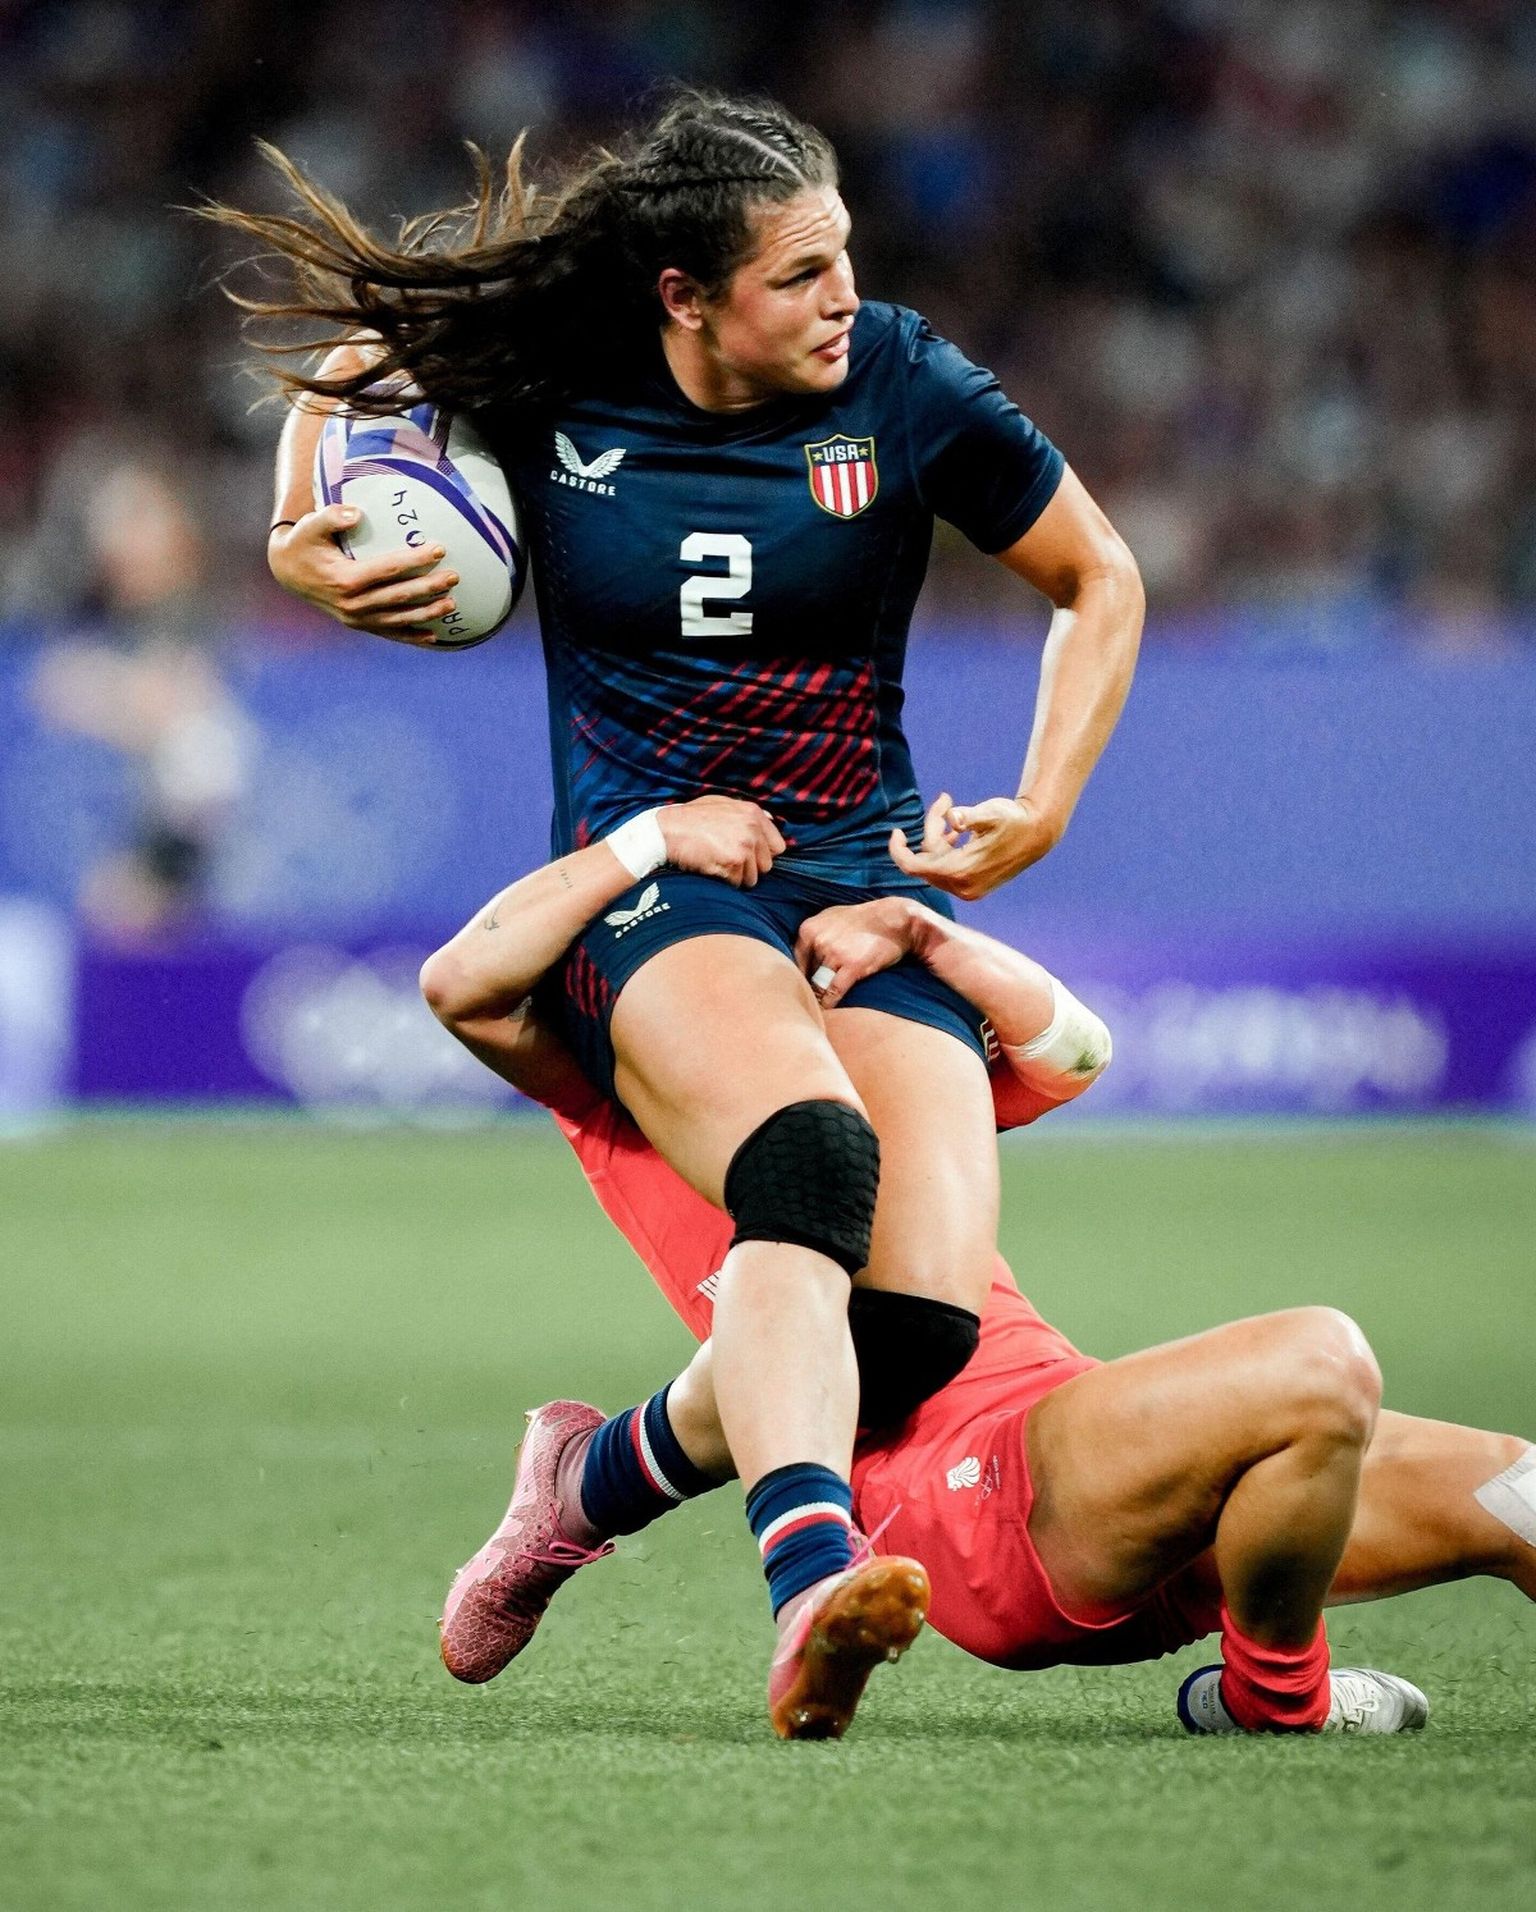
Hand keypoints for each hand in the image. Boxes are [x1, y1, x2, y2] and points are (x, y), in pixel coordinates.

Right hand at [267, 507, 460, 646]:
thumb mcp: (310, 526)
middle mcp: (352, 604)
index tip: (439, 549)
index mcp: (345, 579)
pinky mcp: (360, 625)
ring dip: (427, 613)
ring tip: (452, 604)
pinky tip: (433, 637)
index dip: (415, 559)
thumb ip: (332, 516)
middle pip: (399, 596)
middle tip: (454, 576)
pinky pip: (390, 633)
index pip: (389, 569)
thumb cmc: (304, 543)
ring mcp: (357, 618)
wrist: (288, 572)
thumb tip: (357, 513)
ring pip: (398, 618)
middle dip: (429, 587)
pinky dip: (412, 636)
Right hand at [658, 796, 785, 887]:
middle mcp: (752, 828)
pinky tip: (711, 868)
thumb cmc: (690, 818)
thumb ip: (747, 813)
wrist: (665, 831)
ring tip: (717, 862)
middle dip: (750, 868)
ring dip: (737, 876)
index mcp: (753, 813)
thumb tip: (772, 819)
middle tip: (726, 860)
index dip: (763, 855)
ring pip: (753, 877)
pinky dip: (725, 881)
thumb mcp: (721, 804)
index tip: (747, 856)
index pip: (778, 846)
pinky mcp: (733, 862)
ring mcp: (744, 846)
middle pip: (767, 865)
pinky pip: (737, 883)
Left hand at [795, 898, 917, 1008]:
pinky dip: (829, 1004)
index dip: (798, 977)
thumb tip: (800, 955)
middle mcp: (818, 940)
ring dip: (817, 998)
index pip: (794, 961)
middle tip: (806, 1002)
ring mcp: (834, 953)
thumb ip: (814, 934)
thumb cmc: (864, 920)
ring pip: (817, 985)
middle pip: (805, 974)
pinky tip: (828, 1011)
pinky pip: (833, 992)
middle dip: (808, 987)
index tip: (800, 989)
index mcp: (809, 929)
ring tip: (816, 1011)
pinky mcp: (852, 966)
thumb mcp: (831, 917)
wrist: (895, 920)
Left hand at [888, 791, 1058, 900]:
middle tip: (947, 800)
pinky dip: (947, 848)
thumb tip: (954, 817)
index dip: (899, 851)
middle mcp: (962, 887)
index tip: (895, 831)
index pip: (915, 867)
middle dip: (931, 828)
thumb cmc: (1014, 819)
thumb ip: (967, 816)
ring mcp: (968, 889)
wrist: (1039, 833)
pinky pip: (947, 868)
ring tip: (954, 808)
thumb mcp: (990, 812)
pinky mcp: (973, 886)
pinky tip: (957, 831)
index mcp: (961, 872)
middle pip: (927, 859)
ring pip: (937, 862)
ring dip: (940, 836)